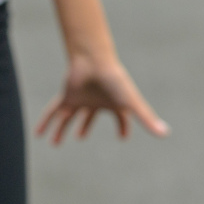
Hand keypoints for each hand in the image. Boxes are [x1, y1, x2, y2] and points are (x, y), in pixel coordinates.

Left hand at [36, 52, 167, 143]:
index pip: (120, 119)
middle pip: (89, 117)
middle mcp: (95, 102)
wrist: (94, 61)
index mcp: (113, 104)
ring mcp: (80, 99)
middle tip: (81, 137)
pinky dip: (45, 122)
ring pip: (68, 117)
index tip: (123, 137)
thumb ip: (146, 118)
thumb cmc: (115, 81)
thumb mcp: (131, 103)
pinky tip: (37, 134)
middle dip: (85, 126)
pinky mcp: (67, 96)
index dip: (123, 128)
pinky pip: (53, 111)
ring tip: (54, 142)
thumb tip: (165, 134)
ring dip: (62, 128)